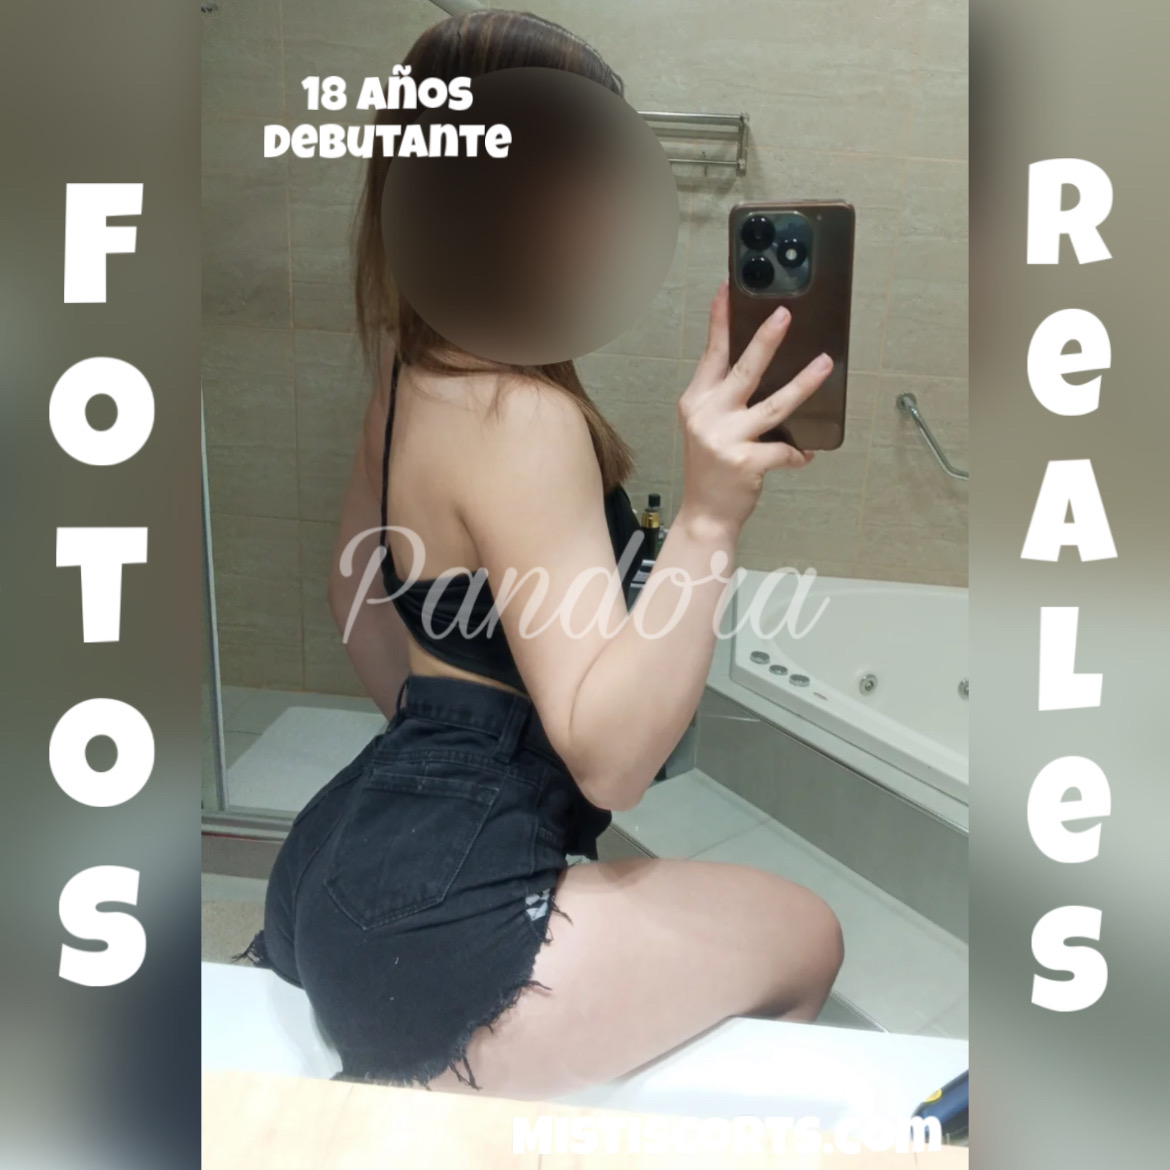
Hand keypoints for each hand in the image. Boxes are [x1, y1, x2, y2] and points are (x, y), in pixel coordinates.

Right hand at [676, 281, 831, 537]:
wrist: (705, 514)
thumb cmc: (711, 469)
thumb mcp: (705, 426)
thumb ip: (724, 398)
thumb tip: (763, 366)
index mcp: (696, 401)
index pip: (711, 354)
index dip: (719, 321)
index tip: (726, 290)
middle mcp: (707, 416)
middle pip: (744, 370)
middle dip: (766, 339)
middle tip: (784, 314)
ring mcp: (725, 439)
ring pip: (774, 405)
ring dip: (803, 384)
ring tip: (824, 364)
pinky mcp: (745, 462)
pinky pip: (783, 450)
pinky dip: (797, 452)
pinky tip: (804, 454)